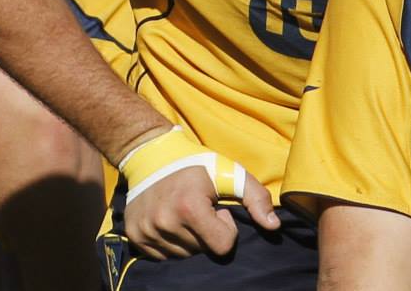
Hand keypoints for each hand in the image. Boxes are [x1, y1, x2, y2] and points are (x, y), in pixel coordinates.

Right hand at [122, 153, 278, 259]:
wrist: (149, 154)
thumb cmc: (195, 163)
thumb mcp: (229, 172)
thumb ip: (256, 197)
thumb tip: (274, 226)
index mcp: (189, 207)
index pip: (222, 245)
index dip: (225, 227)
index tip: (216, 208)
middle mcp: (165, 223)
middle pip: (202, 251)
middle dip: (206, 233)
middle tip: (198, 208)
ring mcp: (147, 231)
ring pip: (184, 255)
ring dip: (190, 239)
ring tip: (183, 213)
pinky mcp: (136, 237)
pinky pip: (164, 256)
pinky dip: (171, 243)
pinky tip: (170, 221)